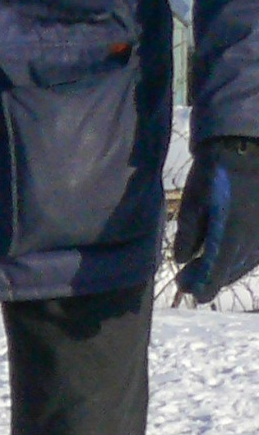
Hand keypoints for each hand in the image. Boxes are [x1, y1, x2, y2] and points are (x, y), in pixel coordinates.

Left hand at [174, 137, 258, 301]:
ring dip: (223, 269)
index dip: (197, 287)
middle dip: (207, 278)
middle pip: (229, 275)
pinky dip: (238, 258)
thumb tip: (183, 261)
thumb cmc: (214, 173)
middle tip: (187, 274)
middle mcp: (252, 240)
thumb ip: (187, 236)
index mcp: (230, 236)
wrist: (247, 147)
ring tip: (203, 262)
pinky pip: (254, 254)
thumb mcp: (192, 204)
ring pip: (244, 266)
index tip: (183, 284)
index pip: (214, 278)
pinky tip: (225, 252)